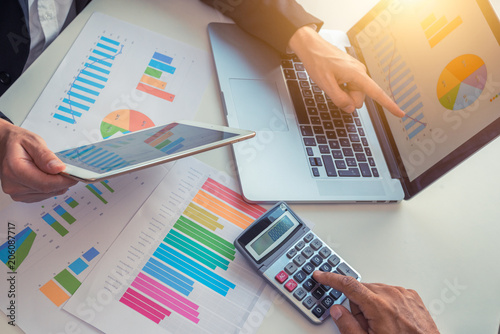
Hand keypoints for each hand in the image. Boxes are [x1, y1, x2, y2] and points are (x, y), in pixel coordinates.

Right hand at [0, 120, 77, 202]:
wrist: (4, 146)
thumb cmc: (18, 142)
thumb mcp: (33, 141)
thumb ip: (46, 155)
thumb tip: (59, 168)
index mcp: (14, 169)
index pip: (45, 183)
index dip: (64, 181)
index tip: (75, 175)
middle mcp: (13, 185)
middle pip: (47, 190)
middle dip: (63, 181)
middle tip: (70, 171)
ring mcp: (16, 193)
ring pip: (47, 194)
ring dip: (57, 184)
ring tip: (55, 170)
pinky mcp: (22, 196)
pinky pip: (43, 195)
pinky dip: (51, 188)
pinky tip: (48, 176)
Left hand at [288, 26, 404, 116]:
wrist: (312, 47)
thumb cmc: (318, 62)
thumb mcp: (325, 84)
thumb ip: (339, 99)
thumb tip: (351, 109)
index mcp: (357, 74)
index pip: (377, 93)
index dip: (389, 105)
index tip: (401, 114)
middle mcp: (360, 72)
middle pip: (359, 98)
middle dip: (347, 99)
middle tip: (332, 88)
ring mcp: (356, 72)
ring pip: (354, 94)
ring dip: (343, 93)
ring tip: (331, 81)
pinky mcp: (351, 72)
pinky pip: (350, 87)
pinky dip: (342, 88)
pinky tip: (333, 80)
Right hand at [313, 271, 439, 333]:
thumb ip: (348, 325)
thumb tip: (337, 310)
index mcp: (378, 305)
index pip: (347, 285)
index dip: (330, 279)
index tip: (320, 275)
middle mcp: (391, 295)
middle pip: (361, 290)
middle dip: (358, 305)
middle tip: (365, 325)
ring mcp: (403, 294)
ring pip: (375, 291)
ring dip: (372, 304)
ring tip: (382, 325)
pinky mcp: (412, 296)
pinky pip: (390, 293)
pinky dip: (386, 303)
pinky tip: (392, 320)